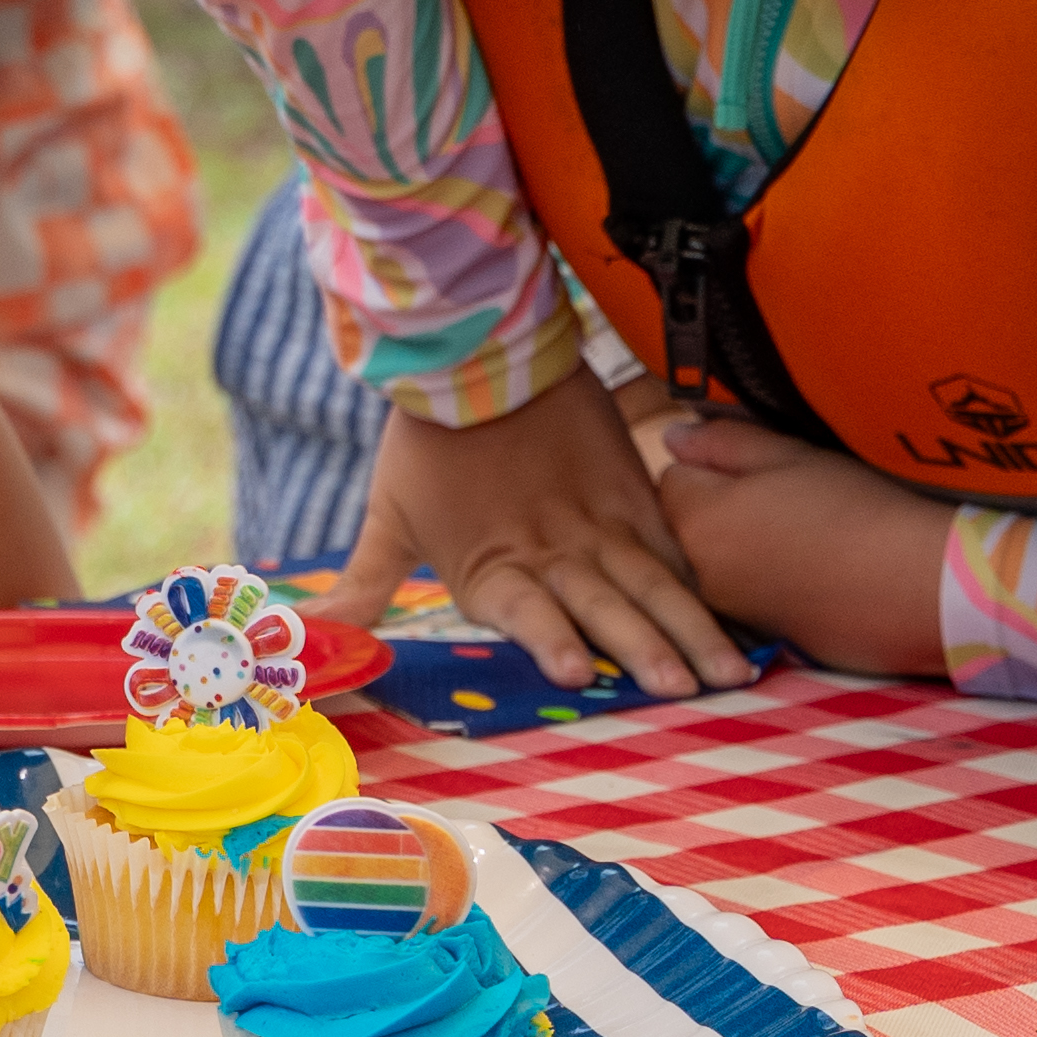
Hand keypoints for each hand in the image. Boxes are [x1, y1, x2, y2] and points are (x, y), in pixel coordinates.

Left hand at [359, 382, 749, 693]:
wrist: (478, 348)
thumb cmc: (426, 439)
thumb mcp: (387, 514)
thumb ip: (362, 586)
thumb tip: (306, 633)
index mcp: (492, 567)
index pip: (527, 612)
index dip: (550, 640)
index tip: (577, 671)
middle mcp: (552, 551)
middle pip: (606, 607)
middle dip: (648, 649)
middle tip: (687, 689)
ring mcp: (599, 522)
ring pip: (653, 583)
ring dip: (690, 628)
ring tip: (729, 670)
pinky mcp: (631, 491)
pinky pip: (670, 546)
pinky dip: (696, 583)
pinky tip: (730, 619)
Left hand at [647, 413, 957, 678]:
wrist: (924, 586)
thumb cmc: (860, 508)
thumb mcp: (790, 454)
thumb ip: (721, 442)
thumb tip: (673, 438)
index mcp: (697, 518)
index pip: (671, 479)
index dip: (711, 467)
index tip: (755, 469)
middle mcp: (698, 573)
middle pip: (684, 528)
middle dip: (715, 511)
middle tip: (781, 501)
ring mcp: (729, 613)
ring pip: (714, 566)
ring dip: (738, 551)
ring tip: (801, 537)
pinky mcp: (764, 640)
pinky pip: (745, 602)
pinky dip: (764, 587)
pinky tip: (811, 574)